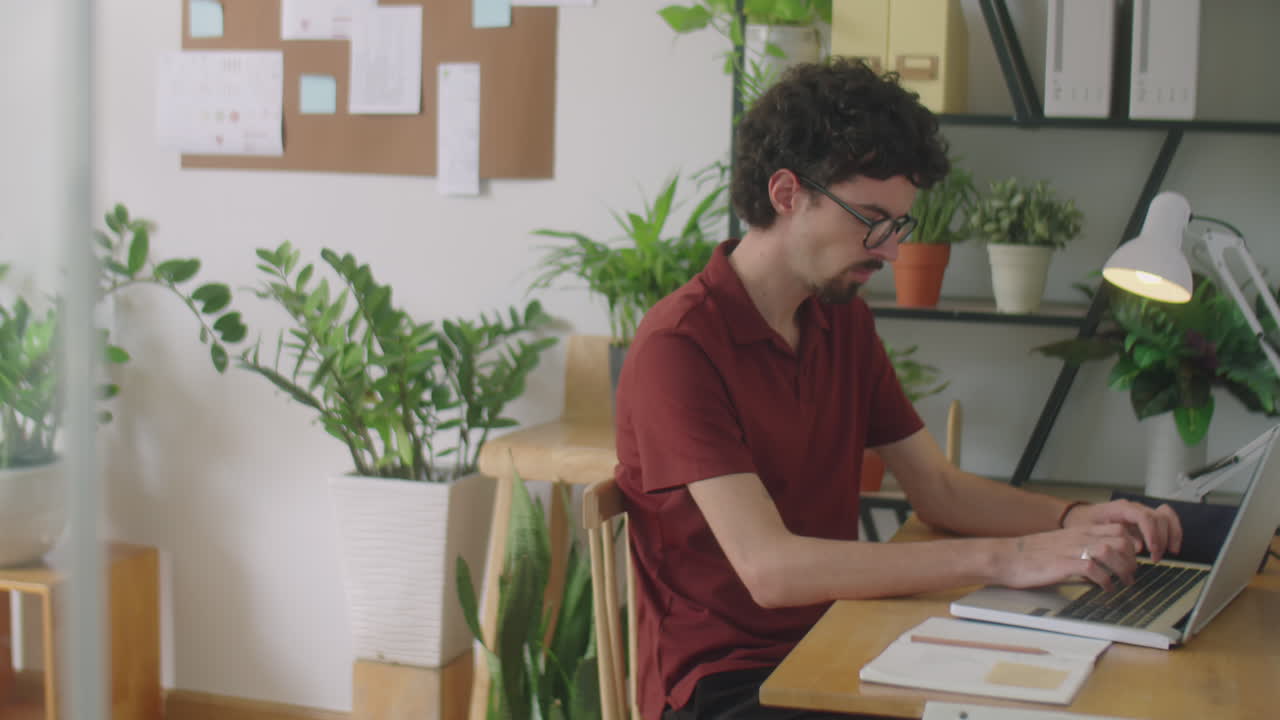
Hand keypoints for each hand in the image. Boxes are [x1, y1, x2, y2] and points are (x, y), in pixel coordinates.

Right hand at [995, 524, 1142, 590]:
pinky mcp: (1062, 564)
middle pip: (1120, 540)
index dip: (1130, 545)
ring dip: (1122, 569)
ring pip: (1110, 551)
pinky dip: (1105, 580)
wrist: (1005, 557)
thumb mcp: (1058, 544)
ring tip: (1123, 582)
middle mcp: (1077, 537)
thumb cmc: (1029, 555)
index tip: (1131, 559)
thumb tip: (1096, 560)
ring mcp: (1070, 550)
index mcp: (1077, 531)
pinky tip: (1105, 588)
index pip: (1117, 529)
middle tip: (1130, 574)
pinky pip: (1093, 569)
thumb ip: (1077, 547)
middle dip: (1131, 559)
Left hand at [1062, 499, 1183, 561]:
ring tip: (1165, 554)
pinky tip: (1172, 548)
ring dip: (1170, 536)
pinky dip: (1173, 533)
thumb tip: (1136, 547)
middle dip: (1161, 539)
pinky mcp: (1145, 519)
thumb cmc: (1084, 523)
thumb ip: (1112, 537)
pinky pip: (1166, 520)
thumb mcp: (1092, 530)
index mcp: (1120, 508)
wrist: (1080, 516)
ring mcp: (1141, 511)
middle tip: (1155, 558)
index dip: (1151, 533)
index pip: (1144, 516)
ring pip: (1166, 517)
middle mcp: (1133, 507)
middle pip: (1158, 517)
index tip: (1151, 550)